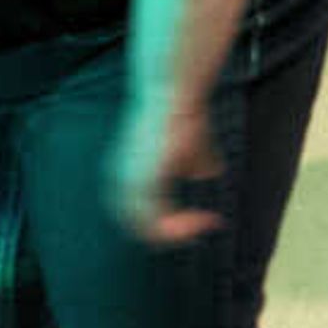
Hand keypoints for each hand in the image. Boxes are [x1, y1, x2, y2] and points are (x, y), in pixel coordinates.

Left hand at [114, 95, 222, 244]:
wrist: (173, 94)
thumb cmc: (181, 113)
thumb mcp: (191, 146)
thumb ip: (195, 163)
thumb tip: (206, 175)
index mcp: (127, 177)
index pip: (139, 214)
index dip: (167, 221)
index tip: (200, 217)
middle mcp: (120, 183)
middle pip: (139, 227)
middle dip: (172, 233)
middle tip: (202, 226)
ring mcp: (128, 185)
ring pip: (146, 229)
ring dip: (178, 233)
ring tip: (203, 224)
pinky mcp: (141, 183)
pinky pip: (156, 221)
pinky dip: (178, 228)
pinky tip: (201, 220)